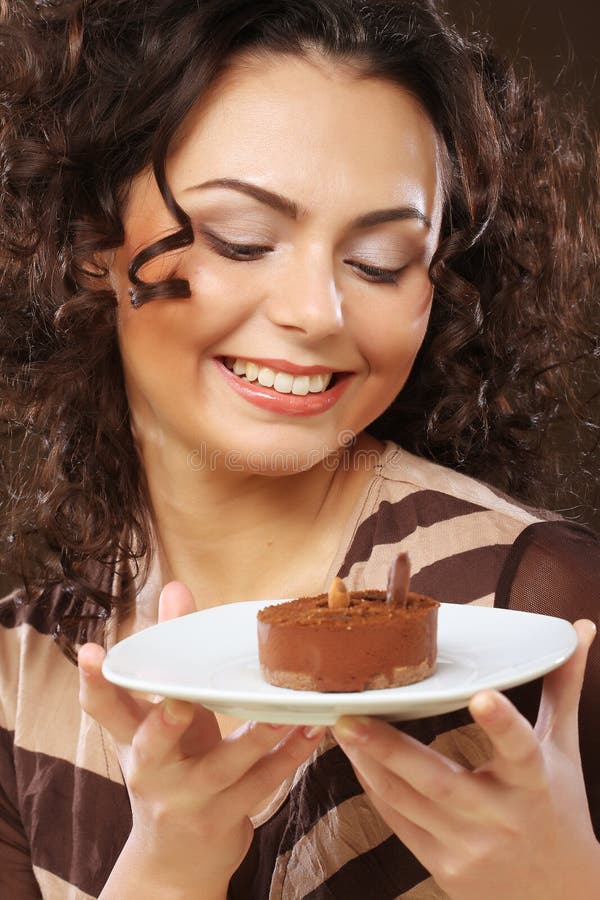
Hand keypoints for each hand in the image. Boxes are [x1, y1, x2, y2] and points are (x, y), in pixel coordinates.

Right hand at [79, 582, 324, 894]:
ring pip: (220, 769)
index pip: (105, 708)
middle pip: (151, 746)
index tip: (90, 653)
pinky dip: (289, 758)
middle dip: (164, 723)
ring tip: (280, 712)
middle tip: (180, 701)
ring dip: (253, 740)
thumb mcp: (162, 719)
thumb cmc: (172, 769)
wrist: (175, 862)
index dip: (94, 681)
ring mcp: (187, 799)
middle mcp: (152, 771)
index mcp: (133, 739)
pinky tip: (310, 732)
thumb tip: (175, 588)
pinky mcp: (223, 819)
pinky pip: (260, 786)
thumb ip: (171, 655)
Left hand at [333, 619, 599, 899]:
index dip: (501, 725)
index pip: (520, 750)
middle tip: (351, 715)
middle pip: (440, 782)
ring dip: (370, 764)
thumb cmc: (557, 807)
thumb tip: (582, 627)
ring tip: (340, 727)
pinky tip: (356, 759)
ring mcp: (469, 847)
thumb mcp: (562, 748)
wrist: (558, 895)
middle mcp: (501, 818)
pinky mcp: (443, 866)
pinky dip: (375, 790)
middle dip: (391, 749)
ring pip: (408, 802)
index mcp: (534, 783)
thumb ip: (562, 687)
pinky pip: (399, 823)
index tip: (481, 695)